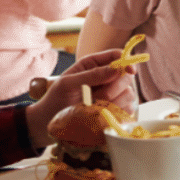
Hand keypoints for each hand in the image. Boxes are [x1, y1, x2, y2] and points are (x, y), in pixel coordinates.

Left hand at [24, 49, 139, 147]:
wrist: (49, 123)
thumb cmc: (55, 99)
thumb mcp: (68, 84)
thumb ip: (90, 75)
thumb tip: (115, 69)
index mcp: (93, 65)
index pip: (117, 56)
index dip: (126, 61)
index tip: (130, 71)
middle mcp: (105, 78)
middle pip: (126, 76)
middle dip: (116, 86)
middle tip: (101, 96)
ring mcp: (112, 95)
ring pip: (129, 94)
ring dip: (115, 102)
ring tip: (96, 108)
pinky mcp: (115, 110)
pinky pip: (127, 110)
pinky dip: (118, 113)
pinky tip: (104, 116)